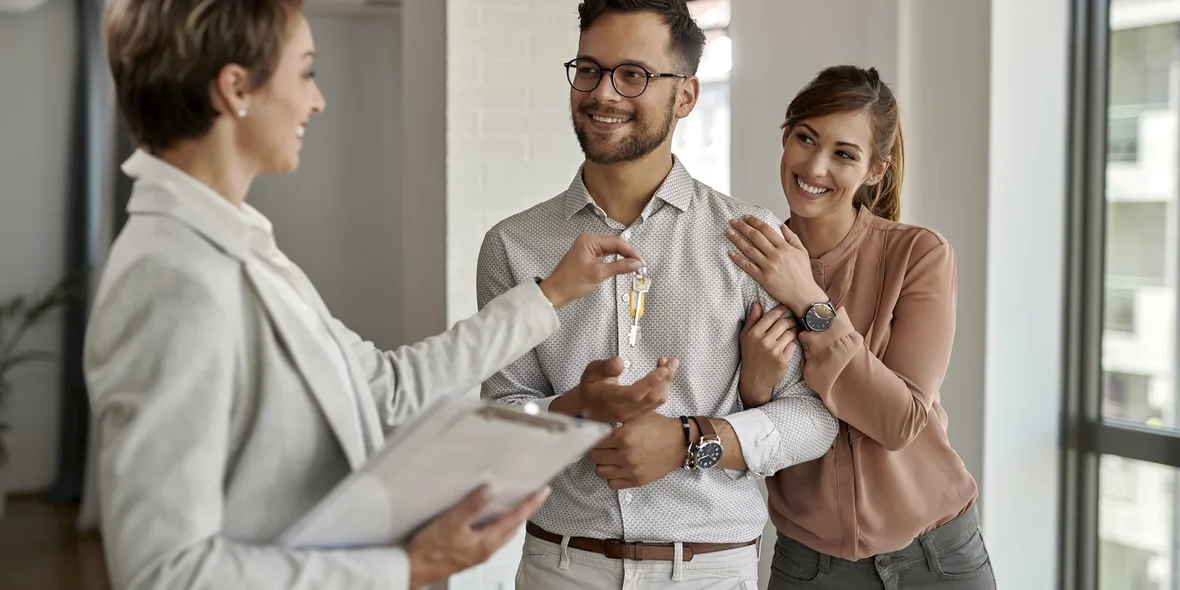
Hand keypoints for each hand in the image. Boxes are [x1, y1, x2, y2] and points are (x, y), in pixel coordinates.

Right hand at [407, 485, 549, 588]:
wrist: (412, 569)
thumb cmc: (430, 551)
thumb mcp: (452, 522)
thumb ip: (473, 505)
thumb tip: (491, 489)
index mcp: (487, 542)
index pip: (517, 518)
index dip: (531, 503)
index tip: (543, 492)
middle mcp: (486, 549)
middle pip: (513, 527)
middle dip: (524, 511)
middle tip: (532, 496)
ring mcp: (477, 552)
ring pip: (502, 532)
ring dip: (510, 518)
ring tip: (514, 503)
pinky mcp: (468, 553)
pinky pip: (489, 536)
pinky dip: (495, 524)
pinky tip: (485, 518)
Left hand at [540, 232, 643, 307]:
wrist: (555, 293)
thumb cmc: (571, 282)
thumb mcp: (598, 274)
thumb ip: (620, 267)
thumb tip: (636, 264)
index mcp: (590, 240)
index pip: (617, 242)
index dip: (631, 252)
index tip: (641, 262)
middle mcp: (589, 240)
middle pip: (615, 245)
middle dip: (628, 255)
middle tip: (640, 267)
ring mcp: (588, 248)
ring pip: (611, 250)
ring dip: (623, 258)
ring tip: (634, 268)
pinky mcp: (588, 256)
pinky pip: (606, 256)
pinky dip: (615, 261)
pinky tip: (622, 267)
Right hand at [556, 357, 677, 422]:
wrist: (587, 407)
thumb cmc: (590, 386)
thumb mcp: (591, 371)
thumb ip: (605, 367)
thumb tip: (620, 361)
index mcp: (611, 399)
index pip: (635, 393)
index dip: (651, 382)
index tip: (663, 368)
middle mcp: (624, 410)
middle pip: (651, 397)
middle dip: (665, 379)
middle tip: (672, 361)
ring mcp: (633, 414)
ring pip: (656, 400)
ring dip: (666, 382)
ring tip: (667, 363)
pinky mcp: (639, 413)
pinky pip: (656, 402)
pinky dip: (663, 387)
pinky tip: (663, 374)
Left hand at [587, 412, 684, 488]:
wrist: (680, 443)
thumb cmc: (659, 426)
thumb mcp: (637, 416)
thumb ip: (618, 419)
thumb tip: (598, 419)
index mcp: (623, 436)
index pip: (594, 441)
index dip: (593, 438)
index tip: (595, 437)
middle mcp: (624, 455)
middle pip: (594, 457)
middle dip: (596, 451)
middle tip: (602, 447)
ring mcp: (630, 470)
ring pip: (600, 472)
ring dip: (603, 464)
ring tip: (610, 458)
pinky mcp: (637, 480)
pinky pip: (612, 484)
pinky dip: (612, 477)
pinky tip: (618, 468)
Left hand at [726, 216, 827, 314]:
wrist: (804, 294)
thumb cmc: (803, 273)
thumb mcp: (802, 252)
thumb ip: (792, 237)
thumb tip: (781, 225)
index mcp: (785, 247)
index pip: (766, 229)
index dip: (754, 221)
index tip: (746, 217)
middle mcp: (776, 255)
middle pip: (755, 237)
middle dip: (742, 227)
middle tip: (732, 221)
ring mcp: (769, 267)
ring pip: (749, 250)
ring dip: (737, 240)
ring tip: (729, 233)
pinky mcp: (764, 278)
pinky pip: (748, 267)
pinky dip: (738, 259)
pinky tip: (731, 253)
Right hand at [738, 302, 795, 407]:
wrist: (754, 380)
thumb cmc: (750, 356)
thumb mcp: (745, 338)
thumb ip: (751, 320)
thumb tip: (756, 304)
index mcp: (754, 334)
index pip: (771, 316)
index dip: (781, 309)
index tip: (786, 307)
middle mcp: (764, 341)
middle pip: (784, 323)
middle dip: (790, 321)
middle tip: (791, 322)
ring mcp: (774, 351)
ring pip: (790, 334)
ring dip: (792, 332)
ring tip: (789, 334)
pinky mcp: (783, 360)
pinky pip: (793, 346)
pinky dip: (792, 345)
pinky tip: (787, 347)